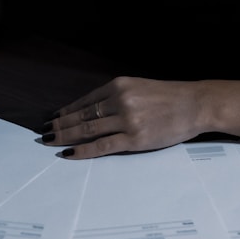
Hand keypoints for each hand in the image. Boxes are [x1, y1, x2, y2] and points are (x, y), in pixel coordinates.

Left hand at [41, 76, 204, 158]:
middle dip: (59, 125)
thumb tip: (92, 112)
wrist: (196, 104)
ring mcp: (126, 120)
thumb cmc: (169, 97)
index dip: (65, 111)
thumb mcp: (139, 88)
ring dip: (65, 137)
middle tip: (43, 134)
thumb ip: (117, 97)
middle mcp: (119, 100)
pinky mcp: (134, 139)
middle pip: (81, 116)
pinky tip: (69, 153)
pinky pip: (102, 146)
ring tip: (50, 143)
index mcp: (118, 85)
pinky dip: (83, 151)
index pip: (84, 101)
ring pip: (87, 130)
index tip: (52, 119)